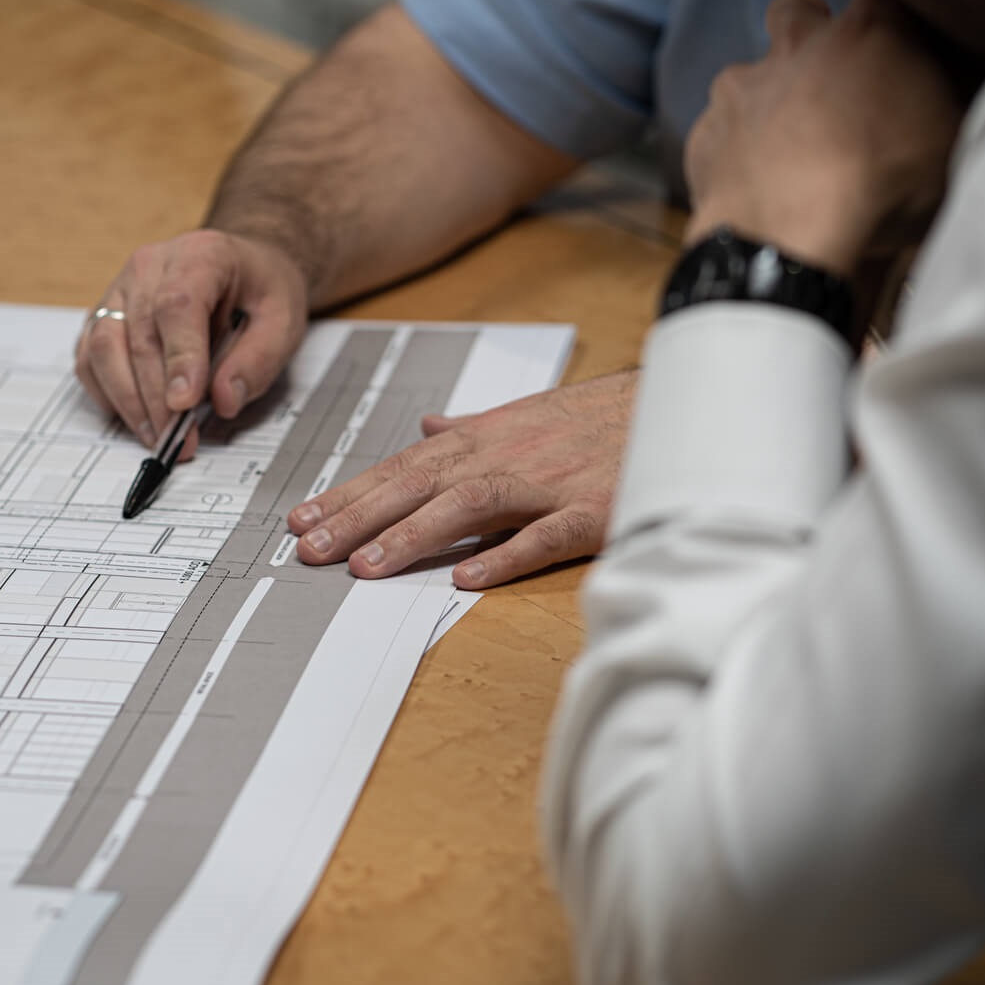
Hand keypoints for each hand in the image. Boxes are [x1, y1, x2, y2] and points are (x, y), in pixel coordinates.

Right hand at [76, 229, 309, 449]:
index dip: (179, 358)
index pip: (178, 305)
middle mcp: (149, 266)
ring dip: (128, 401)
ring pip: (104, 347)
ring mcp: (120, 289)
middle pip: (139, 334)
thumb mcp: (284, 320)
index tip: (184, 404)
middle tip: (178, 440)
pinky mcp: (104, 315)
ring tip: (157, 437)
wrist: (240, 267)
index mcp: (200, 255)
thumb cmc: (260, 290)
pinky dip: (107, 393)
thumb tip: (224, 400)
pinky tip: (134, 416)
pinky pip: (90, 357)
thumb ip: (258, 360)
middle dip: (156, 397)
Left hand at [286, 370, 637, 588]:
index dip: (352, 493)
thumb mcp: (530, 414)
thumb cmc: (601, 418)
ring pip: (468, 506)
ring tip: (365, 566)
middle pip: (420, 484)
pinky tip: (466, 577)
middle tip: (308, 549)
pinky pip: (543, 535)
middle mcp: (507, 455)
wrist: (680, 407)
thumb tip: (426, 427)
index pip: (404, 467)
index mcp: (487, 437)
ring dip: (413, 536)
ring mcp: (549, 483)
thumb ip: (473, 427)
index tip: (304, 519)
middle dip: (359, 516)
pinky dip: (505, 555)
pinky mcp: (592, 511)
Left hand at [683, 0, 967, 275]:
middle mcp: (797, 45)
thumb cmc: (886, 189)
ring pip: (748, 75)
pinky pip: (719, 132)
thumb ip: (946, 98)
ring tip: (788, 151)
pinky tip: (757, 188)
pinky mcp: (703, 136)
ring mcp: (740, 89)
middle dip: (808, 27)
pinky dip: (736, 153)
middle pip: (796, 6)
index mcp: (868, 33)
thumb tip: (944, 87)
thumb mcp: (952, 141)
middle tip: (829, 74)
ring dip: (767, 101)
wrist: (789, 244)